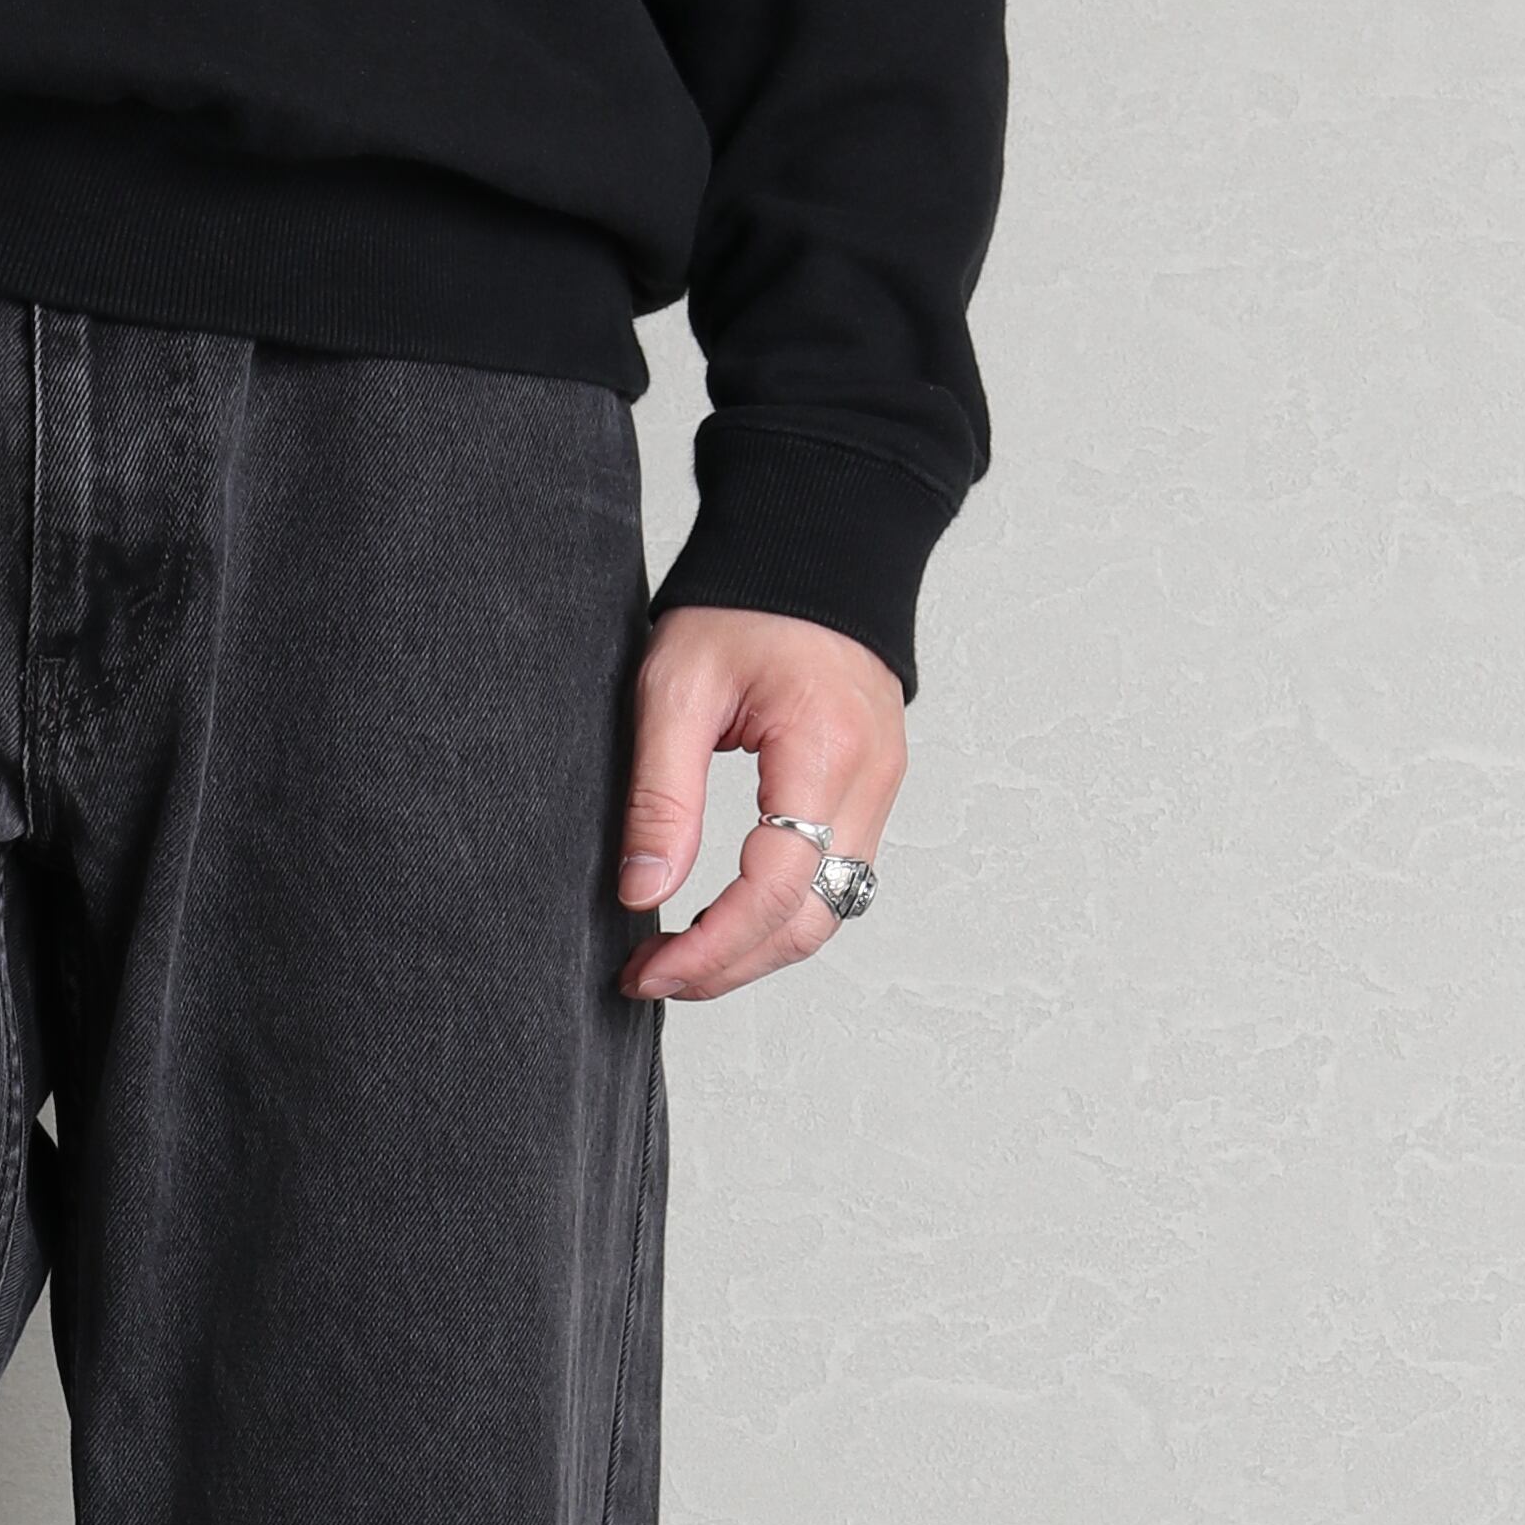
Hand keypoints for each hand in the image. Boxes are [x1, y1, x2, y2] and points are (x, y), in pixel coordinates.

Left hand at [614, 608, 905, 999]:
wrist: (816, 547)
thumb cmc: (745, 605)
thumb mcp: (676, 688)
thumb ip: (661, 797)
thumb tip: (642, 894)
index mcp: (825, 750)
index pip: (775, 889)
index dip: (709, 948)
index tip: (646, 971)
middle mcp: (872, 780)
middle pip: (810, 921)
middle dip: (728, 967)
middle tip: (651, 977)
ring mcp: (882, 790)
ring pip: (827, 914)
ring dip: (752, 951)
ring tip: (676, 959)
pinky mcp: (871, 793)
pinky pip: (833, 882)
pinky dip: (777, 917)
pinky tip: (720, 922)